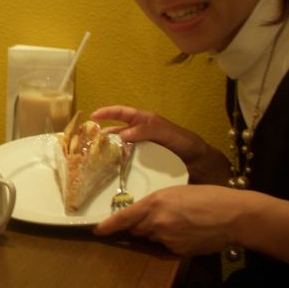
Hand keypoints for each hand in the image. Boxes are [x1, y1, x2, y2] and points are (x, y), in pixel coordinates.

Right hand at [90, 105, 231, 183]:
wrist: (201, 166)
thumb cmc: (186, 144)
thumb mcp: (168, 134)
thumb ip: (147, 131)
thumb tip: (121, 134)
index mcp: (145, 122)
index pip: (122, 113)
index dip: (107, 113)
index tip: (92, 117)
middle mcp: (140, 135)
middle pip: (116, 132)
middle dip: (101, 136)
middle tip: (87, 144)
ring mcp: (140, 150)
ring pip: (118, 149)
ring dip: (107, 153)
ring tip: (93, 160)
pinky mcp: (142, 165)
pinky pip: (125, 163)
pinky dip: (116, 166)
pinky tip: (109, 174)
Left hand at [94, 184, 243, 255]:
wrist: (233, 215)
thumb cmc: (208, 197)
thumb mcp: (177, 192)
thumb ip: (157, 204)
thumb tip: (145, 215)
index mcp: (155, 202)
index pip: (124, 217)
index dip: (109, 226)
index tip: (97, 230)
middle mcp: (157, 222)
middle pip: (136, 229)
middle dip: (139, 226)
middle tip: (156, 217)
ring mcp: (167, 238)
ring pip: (151, 238)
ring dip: (156, 233)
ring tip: (179, 223)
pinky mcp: (178, 251)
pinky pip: (166, 247)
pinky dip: (171, 242)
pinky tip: (188, 232)